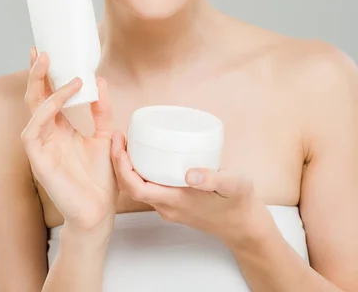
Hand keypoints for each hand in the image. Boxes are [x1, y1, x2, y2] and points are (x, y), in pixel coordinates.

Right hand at [21, 48, 118, 237]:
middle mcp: (48, 133)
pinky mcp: (38, 160)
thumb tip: (100, 80)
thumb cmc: (100, 176)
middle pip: (36, 97)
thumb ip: (102, 109)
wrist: (99, 210)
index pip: (49, 94)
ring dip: (41, 87)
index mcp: (60, 127)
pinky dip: (43, 113)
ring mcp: (41, 146)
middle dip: (37, 73)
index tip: (48, 51)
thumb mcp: (105, 134)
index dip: (46, 74)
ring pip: (32, 109)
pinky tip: (55, 101)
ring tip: (53, 67)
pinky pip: (32, 131)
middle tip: (43, 51)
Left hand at [111, 131, 272, 248]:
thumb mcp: (233, 185)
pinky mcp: (176, 205)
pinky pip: (150, 189)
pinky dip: (141, 172)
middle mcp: (168, 207)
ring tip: (129, 143)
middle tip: (119, 137)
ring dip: (128, 168)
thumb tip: (190, 172)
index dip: (121, 165)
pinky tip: (147, 156)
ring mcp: (171, 208)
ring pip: (139, 188)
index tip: (118, 143)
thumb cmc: (239, 204)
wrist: (246, 228)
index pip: (135, 186)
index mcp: (176, 201)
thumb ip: (213, 178)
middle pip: (131, 187)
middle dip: (119, 163)